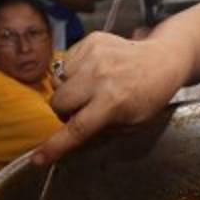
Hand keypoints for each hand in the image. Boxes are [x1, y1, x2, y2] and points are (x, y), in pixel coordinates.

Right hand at [32, 32, 187, 164]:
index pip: (77, 129)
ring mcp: (93, 55)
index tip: (37, 159)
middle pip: (58, 102)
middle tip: (81, 111)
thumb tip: (72, 139)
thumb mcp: (133, 124)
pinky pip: (65, 62)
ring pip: (58, 81)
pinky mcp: (90, 41)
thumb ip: (101, 132)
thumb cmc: (149, 95)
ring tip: (91, 88)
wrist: (162, 58)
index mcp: (113, 102)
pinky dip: (74, 72)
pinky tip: (93, 72)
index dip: (55, 147)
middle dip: (64, 112)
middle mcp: (100, 77)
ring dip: (69, 90)